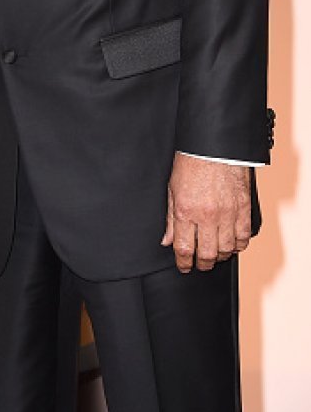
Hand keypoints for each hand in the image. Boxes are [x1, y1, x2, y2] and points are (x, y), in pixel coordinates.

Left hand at [161, 152, 250, 272]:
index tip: (184, 266)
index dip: (184, 263)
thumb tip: (167, 240)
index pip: (184, 248)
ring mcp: (227, 213)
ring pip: (226, 249)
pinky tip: (232, 243)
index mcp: (185, 210)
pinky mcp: (243, 208)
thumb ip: (170, 218)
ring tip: (215, 253)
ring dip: (220, 256)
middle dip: (202, 263)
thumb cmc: (191, 162)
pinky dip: (238, 245)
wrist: (213, 145)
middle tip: (200, 263)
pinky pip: (243, 237)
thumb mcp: (172, 189)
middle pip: (207, 254)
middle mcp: (207, 215)